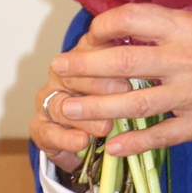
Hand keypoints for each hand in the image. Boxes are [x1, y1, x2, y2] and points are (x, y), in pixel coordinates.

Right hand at [30, 30, 133, 170]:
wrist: (83, 134)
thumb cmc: (110, 97)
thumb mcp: (125, 79)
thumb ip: (132, 65)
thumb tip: (152, 53)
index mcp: (80, 55)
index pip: (89, 50)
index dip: (108, 56)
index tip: (132, 64)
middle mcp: (60, 74)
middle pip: (72, 75)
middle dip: (99, 85)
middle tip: (124, 92)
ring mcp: (48, 100)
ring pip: (61, 105)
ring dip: (85, 117)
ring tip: (106, 127)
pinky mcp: (40, 126)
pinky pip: (48, 132)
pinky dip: (66, 139)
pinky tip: (82, 143)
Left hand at [53, 3, 191, 156]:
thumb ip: (165, 31)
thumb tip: (119, 32)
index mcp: (186, 28)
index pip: (134, 19)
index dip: (105, 25)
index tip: (89, 34)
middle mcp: (186, 58)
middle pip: (124, 62)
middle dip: (86, 67)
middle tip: (60, 70)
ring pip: (134, 102)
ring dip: (96, 107)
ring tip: (69, 109)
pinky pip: (160, 135)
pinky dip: (133, 142)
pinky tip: (110, 145)